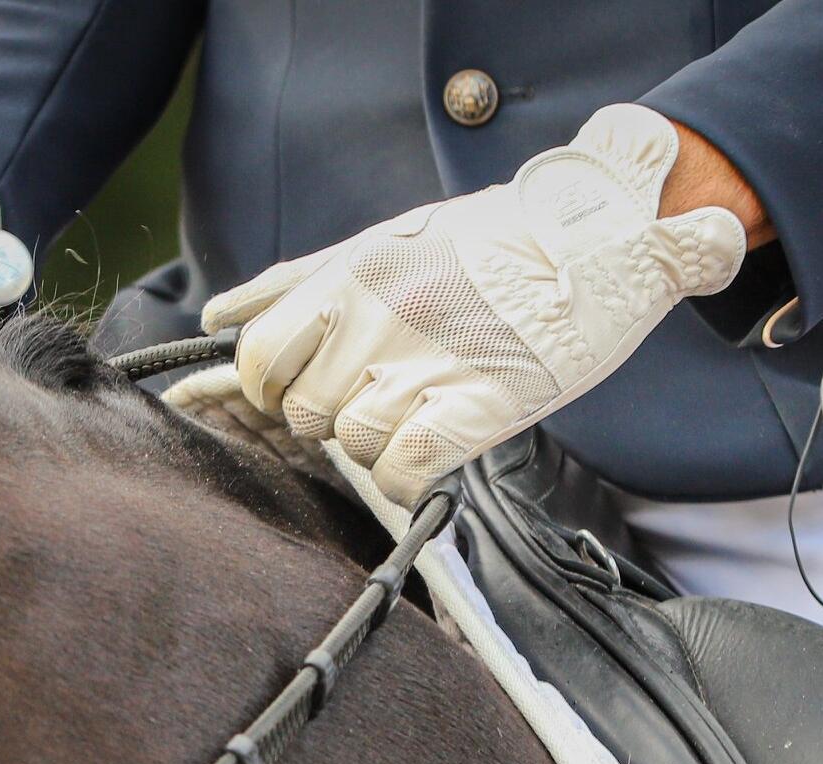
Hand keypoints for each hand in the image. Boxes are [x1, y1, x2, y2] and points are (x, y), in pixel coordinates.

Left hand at [201, 104, 746, 503]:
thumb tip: (215, 313)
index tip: (294, 388)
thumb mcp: (384, 239)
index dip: (266, 385)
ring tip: (422, 406)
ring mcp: (425, 362)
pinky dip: (409, 475)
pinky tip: (433, 447)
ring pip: (350, 442)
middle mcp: (375, 317)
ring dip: (378, 441)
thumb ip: (295, 280)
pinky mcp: (480, 404)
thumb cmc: (499, 240)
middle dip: (329, 415)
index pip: (254, 354)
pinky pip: (402, 471)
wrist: (607, 230)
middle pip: (301, 410)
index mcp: (349, 273)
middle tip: (380, 392)